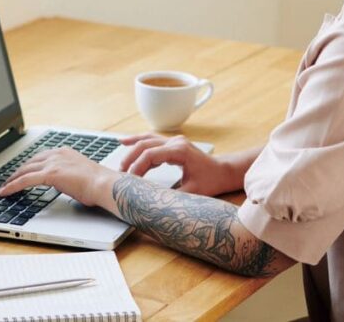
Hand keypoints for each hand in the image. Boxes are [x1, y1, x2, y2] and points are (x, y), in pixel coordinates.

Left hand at [0, 147, 120, 208]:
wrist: (104, 185)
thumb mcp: (79, 175)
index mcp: (64, 152)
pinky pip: (25, 180)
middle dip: (16, 172)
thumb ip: (67, 175)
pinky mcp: (50, 174)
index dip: (27, 166)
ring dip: (10, 180)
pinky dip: (12, 186)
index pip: (39, 158)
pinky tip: (4, 192)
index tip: (19, 173)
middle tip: (6, 181)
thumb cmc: (98, 184)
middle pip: (29, 163)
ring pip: (24, 171)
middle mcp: (57, 154)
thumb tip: (63, 183)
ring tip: (2, 188)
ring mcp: (53, 162)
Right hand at [118, 133, 238, 195]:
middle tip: (120, 173)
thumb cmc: (211, 181)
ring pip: (146, 139)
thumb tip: (154, 204)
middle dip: (130, 158)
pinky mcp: (173, 143)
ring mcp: (174, 140)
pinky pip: (151, 140)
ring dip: (131, 149)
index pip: (151, 155)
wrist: (223, 171)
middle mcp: (176, 142)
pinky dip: (138, 142)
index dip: (137, 167)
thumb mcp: (193, 193)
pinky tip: (125, 142)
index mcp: (180, 151)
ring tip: (120, 162)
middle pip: (145, 145)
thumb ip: (173, 197)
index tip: (129, 180)